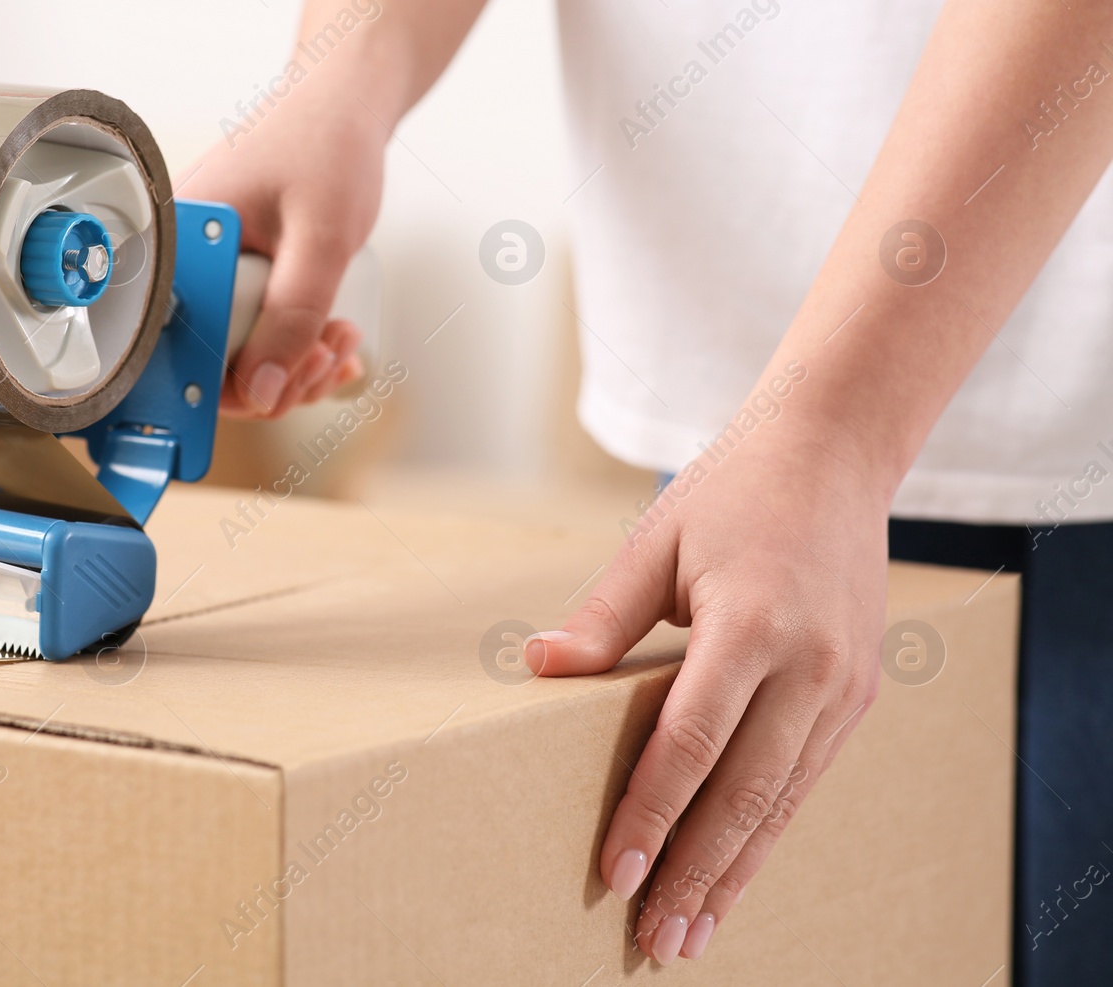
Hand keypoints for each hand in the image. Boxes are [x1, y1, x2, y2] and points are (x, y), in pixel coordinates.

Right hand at [179, 78, 384, 417]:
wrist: (346, 100)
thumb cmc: (327, 145)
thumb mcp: (320, 240)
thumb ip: (292, 317)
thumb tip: (262, 392)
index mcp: (177, 242)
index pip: (177, 350)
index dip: (233, 385)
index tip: (288, 384)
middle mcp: (183, 258)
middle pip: (210, 362)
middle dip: (278, 376)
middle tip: (328, 356)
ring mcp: (211, 265)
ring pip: (239, 353)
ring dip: (295, 365)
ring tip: (339, 340)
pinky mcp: (237, 270)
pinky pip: (257, 330)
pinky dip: (298, 346)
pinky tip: (335, 338)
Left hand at [524, 412, 888, 963]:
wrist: (834, 455)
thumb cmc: (731, 493)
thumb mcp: (655, 541)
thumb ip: (602, 616)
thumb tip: (537, 667)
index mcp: (753, 625)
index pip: (692, 743)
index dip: (651, 813)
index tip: (615, 873)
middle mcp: (811, 667)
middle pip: (745, 793)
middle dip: (697, 873)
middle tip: (656, 940)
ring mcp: (843, 686)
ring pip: (784, 803)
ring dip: (737, 874)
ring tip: (695, 933)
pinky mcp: (856, 696)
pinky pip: (806, 781)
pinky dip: (769, 834)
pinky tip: (737, 874)